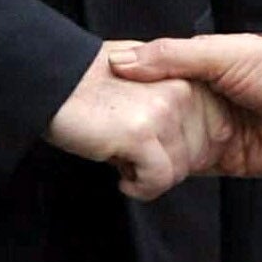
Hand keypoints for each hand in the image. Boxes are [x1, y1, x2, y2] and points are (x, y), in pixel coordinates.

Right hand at [44, 43, 230, 199]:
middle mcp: (184, 89)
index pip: (213, 132)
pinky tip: (121, 173)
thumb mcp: (146, 79)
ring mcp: (164, 109)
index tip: (154, 146)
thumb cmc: (90, 81)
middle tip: (131, 147)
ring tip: (120, 151)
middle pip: (197, 155)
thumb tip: (207, 134)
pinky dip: (138, 187)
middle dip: (164, 163)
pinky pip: (157, 181)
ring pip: (177, 171)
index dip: (185, 149)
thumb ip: (181, 100)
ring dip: (146, 173)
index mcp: (188, 76)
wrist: (48, 74)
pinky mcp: (141, 131)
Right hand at [107, 33, 261, 176]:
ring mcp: (207, 133)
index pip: (148, 80)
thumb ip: (173, 57)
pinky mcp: (220, 162)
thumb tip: (119, 63)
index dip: (121, 89)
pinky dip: (163, 176)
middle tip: (94, 134)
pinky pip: (183, 171)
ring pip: (162, 146)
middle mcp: (196, 102)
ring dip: (142, 153)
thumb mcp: (221, 53)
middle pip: (151, 117)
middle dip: (126, 126)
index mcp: (194, 70)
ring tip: (109, 158)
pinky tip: (138, 178)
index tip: (86, 97)